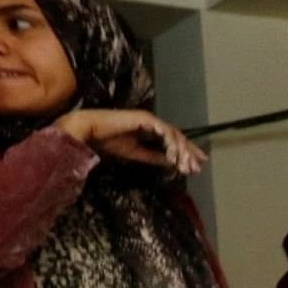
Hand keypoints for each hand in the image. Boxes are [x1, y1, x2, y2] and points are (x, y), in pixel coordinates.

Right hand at [57, 108, 205, 175]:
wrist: (91, 130)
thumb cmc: (109, 141)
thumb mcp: (136, 153)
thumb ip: (154, 157)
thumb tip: (172, 163)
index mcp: (151, 130)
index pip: (174, 141)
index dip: (187, 152)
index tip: (197, 165)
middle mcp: (154, 123)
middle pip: (178, 137)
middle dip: (189, 153)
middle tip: (196, 168)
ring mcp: (150, 119)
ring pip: (173, 134)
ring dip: (181, 151)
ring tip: (185, 165)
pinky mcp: (145, 118)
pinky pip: (163, 131)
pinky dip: (169, 143)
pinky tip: (173, 155)